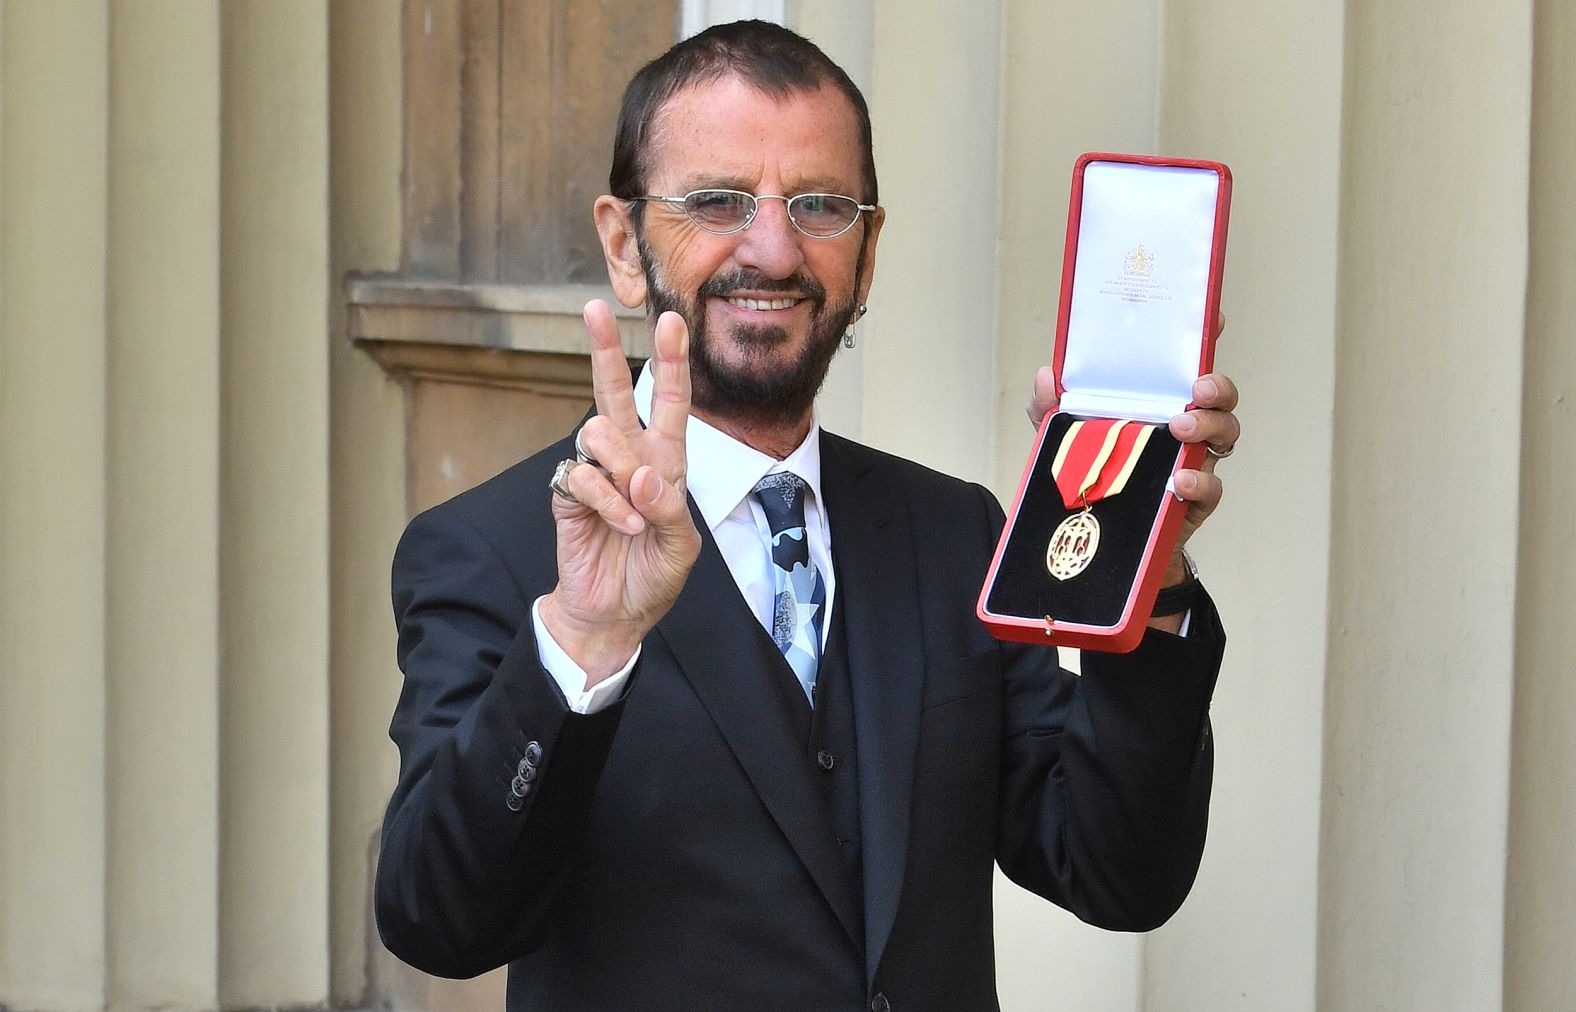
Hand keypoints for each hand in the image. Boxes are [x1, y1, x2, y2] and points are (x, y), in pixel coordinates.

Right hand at [539, 302, 701, 682]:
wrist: (614, 615)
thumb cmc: (653, 576)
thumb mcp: (682, 547)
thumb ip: (670, 508)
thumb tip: (644, 476)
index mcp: (665, 462)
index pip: (668, 404)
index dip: (670, 363)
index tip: (671, 321)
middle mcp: (628, 459)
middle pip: (613, 392)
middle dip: (603, 349)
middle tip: (592, 307)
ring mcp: (595, 474)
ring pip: (599, 432)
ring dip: (622, 469)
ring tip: (636, 513)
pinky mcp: (567, 495)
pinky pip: (582, 476)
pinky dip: (607, 502)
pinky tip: (622, 526)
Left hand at [1026, 316, 1238, 585]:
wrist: (1100, 535)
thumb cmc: (1093, 470)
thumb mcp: (1065, 436)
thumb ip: (1050, 407)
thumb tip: (1046, 375)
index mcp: (1159, 401)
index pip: (1188, 364)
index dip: (1205, 338)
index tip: (1216, 318)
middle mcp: (1185, 424)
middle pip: (1220, 397)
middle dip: (1217, 387)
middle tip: (1196, 390)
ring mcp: (1195, 460)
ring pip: (1226, 434)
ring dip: (1210, 425)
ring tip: (1181, 427)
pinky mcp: (1195, 499)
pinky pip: (1212, 488)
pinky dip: (1200, 482)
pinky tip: (1179, 479)